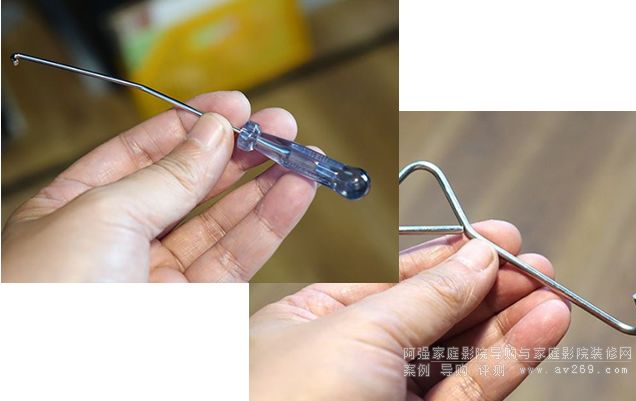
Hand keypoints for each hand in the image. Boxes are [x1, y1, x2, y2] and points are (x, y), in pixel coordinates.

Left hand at [2, 91, 316, 281]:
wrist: (56, 385)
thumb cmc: (45, 298)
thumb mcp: (103, 214)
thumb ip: (168, 175)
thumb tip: (213, 133)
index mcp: (79, 208)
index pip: (143, 153)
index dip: (191, 126)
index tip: (234, 107)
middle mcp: (120, 241)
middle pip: (190, 184)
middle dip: (237, 152)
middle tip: (277, 128)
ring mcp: (159, 275)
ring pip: (221, 221)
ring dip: (263, 185)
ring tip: (298, 155)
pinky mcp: (195, 307)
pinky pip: (238, 257)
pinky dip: (270, 224)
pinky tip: (293, 193)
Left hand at [250, 220, 570, 400]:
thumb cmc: (283, 397)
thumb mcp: (356, 330)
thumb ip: (425, 296)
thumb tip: (477, 255)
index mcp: (318, 316)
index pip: (396, 277)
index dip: (449, 256)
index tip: (497, 238)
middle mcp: (354, 355)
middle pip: (434, 313)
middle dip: (487, 288)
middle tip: (535, 266)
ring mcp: (387, 394)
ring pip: (458, 354)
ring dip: (508, 324)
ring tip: (551, 294)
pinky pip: (469, 390)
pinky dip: (507, 360)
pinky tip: (541, 329)